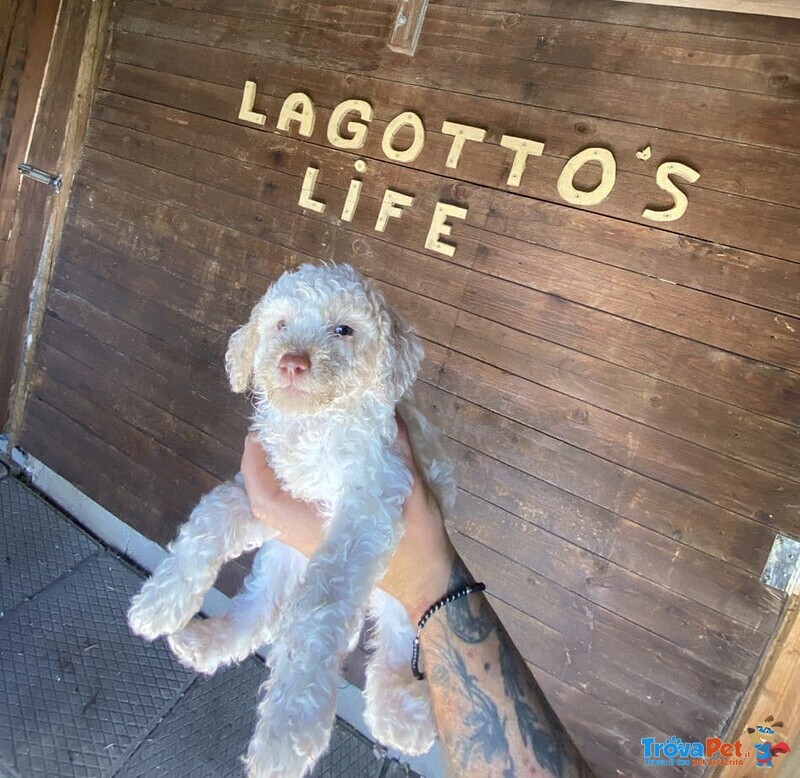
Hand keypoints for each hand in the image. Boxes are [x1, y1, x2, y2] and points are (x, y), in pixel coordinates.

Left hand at [240, 414, 455, 622]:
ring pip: (276, 504)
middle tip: (272, 430)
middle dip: (261, 463)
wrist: (425, 582)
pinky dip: (289, 484)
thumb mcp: (413, 494)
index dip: (253, 467)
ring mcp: (311, 538)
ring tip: (284, 440)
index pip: (266, 500)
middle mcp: (306, 535)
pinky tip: (305, 463)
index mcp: (318, 528)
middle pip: (264, 499)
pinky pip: (291, 507)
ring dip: (273, 474)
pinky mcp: (321, 536)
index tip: (257, 435)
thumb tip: (388, 413)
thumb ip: (399, 453)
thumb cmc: (416, 545)